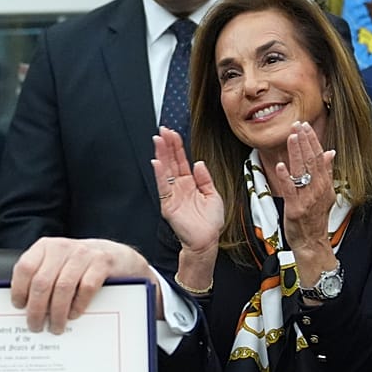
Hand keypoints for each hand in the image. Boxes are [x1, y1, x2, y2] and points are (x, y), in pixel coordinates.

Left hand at [10, 237, 152, 333]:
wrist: (117, 257)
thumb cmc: (80, 266)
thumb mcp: (57, 264)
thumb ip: (41, 277)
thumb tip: (24, 307)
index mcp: (46, 247)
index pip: (25, 268)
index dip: (19, 289)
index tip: (19, 307)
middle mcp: (62, 247)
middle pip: (42, 282)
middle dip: (36, 309)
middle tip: (35, 326)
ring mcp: (83, 254)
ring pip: (63, 287)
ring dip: (57, 312)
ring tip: (56, 327)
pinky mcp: (102, 263)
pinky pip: (86, 288)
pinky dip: (78, 305)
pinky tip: (74, 315)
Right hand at [152, 126, 225, 252]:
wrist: (207, 241)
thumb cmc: (210, 223)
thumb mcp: (213, 195)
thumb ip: (205, 178)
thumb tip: (199, 163)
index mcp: (190, 184)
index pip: (181, 161)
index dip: (177, 146)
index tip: (172, 133)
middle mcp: (179, 187)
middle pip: (171, 162)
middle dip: (167, 145)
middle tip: (162, 130)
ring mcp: (172, 195)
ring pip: (165, 170)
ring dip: (161, 154)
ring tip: (157, 140)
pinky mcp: (168, 205)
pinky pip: (163, 187)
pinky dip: (160, 174)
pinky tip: (157, 162)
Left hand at [273, 121, 336, 258]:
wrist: (313, 242)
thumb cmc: (316, 218)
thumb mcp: (326, 193)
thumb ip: (327, 172)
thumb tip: (330, 152)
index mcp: (325, 184)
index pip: (319, 157)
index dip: (312, 140)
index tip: (305, 126)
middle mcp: (318, 189)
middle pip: (312, 161)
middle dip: (304, 141)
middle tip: (297, 125)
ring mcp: (307, 199)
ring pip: (302, 172)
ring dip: (296, 153)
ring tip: (291, 137)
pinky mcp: (295, 209)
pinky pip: (290, 190)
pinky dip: (286, 178)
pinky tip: (281, 165)